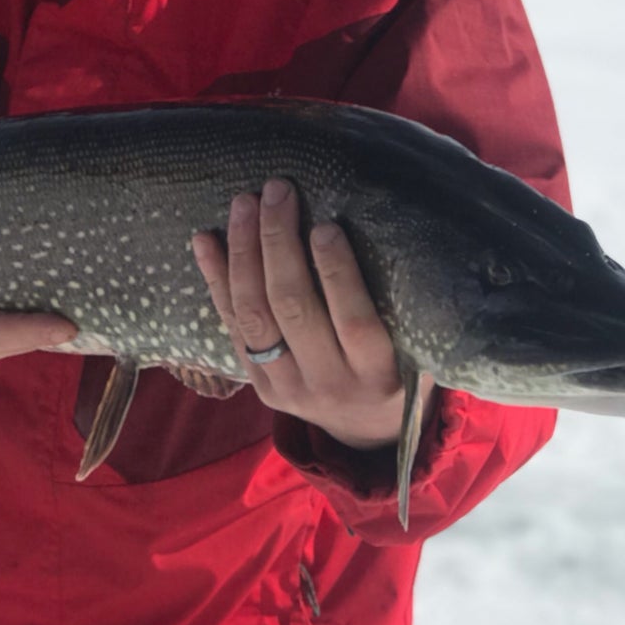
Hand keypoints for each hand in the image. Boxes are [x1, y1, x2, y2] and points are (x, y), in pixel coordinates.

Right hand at [0, 131, 76, 387]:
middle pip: (21, 337)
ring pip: (15, 343)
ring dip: (34, 320)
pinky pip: (4, 349)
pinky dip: (16, 330)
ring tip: (60, 281)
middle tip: (78, 274)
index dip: (40, 330)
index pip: (2, 333)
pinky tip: (25, 299)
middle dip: (48, 311)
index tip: (73, 320)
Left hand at [191, 179, 433, 448]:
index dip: (337, 274)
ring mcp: (287, 388)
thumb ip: (403, 306)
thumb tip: (395, 228)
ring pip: (255, 316)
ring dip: (244, 254)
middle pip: (294, 309)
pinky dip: (215, 280)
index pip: (354, 321)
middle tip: (278, 192)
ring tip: (244, 204)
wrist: (367, 432)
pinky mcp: (257, 385)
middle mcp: (329, 383)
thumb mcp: (419, 348)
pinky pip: (230, 327)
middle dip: (280, 244)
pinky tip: (205, 239)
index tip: (326, 226)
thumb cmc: (401, 368)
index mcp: (378, 374)